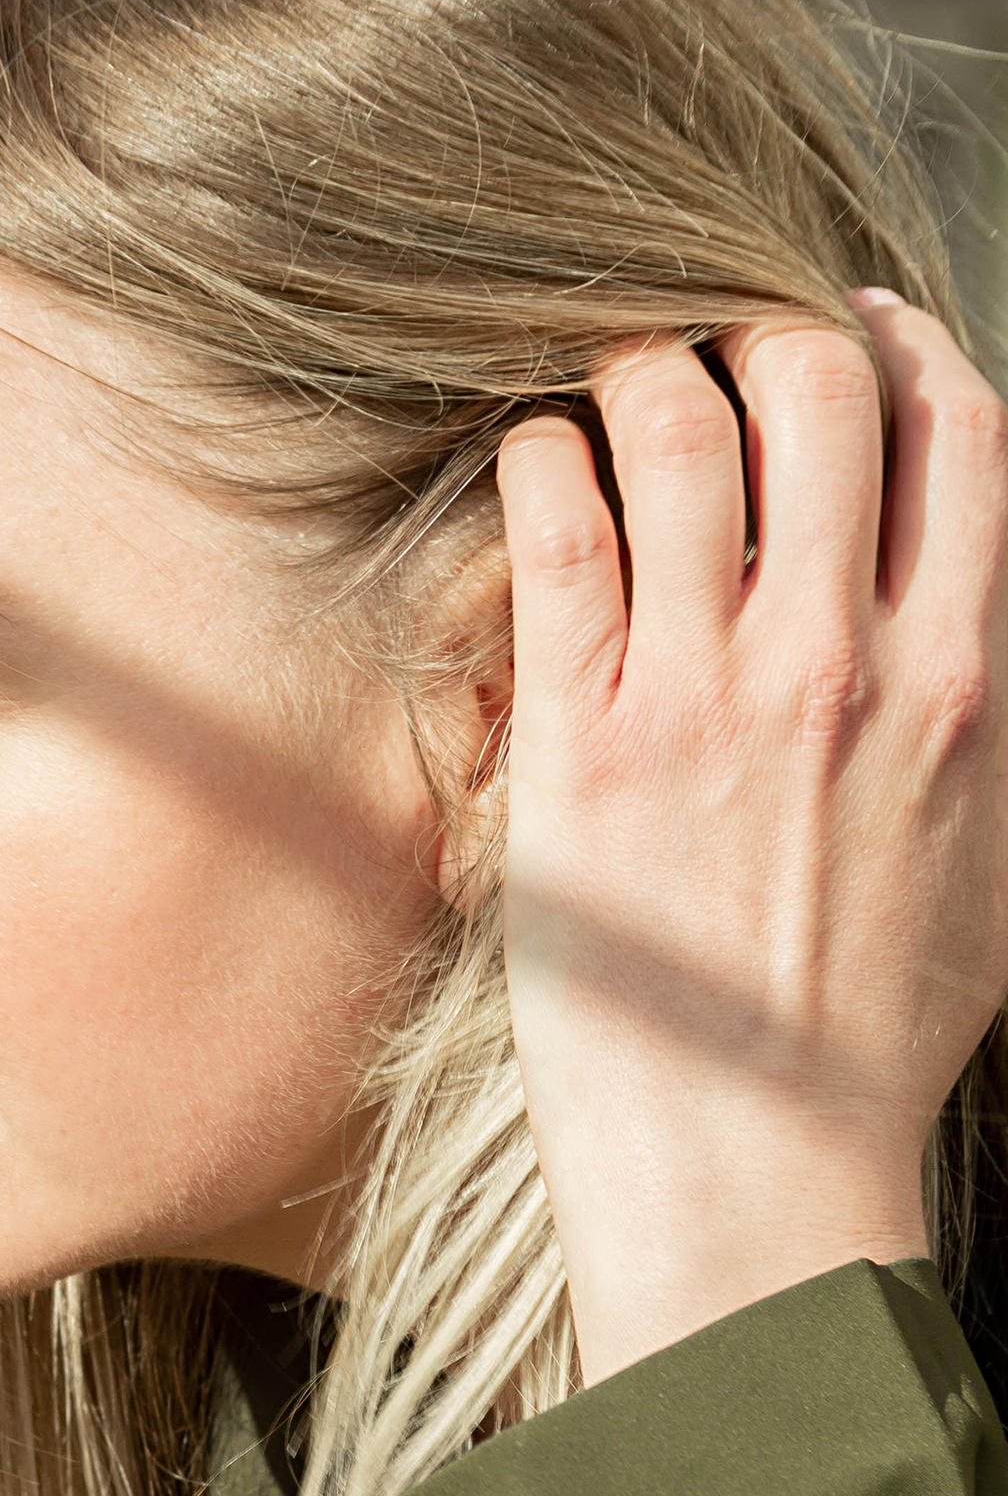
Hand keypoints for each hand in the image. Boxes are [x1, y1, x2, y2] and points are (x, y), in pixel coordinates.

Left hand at [497, 297, 1007, 1383]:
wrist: (760, 1171)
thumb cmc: (867, 1051)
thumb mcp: (986, 870)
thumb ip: (981, 740)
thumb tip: (974, 672)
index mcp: (959, 679)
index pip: (955, 433)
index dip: (898, 345)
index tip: (851, 325)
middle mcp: (842, 661)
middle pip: (817, 387)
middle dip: (757, 335)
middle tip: (701, 360)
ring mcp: (707, 693)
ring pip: (680, 422)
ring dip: (636, 374)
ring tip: (603, 401)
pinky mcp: (582, 739)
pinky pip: (559, 528)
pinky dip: (545, 456)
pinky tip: (532, 463)